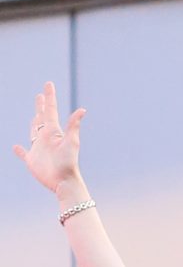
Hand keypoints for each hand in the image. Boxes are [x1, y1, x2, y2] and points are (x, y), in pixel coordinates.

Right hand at [14, 80, 83, 195]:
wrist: (64, 182)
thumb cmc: (69, 162)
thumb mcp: (72, 142)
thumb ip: (74, 125)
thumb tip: (83, 109)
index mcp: (53, 132)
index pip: (50, 110)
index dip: (49, 97)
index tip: (48, 84)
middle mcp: (46, 138)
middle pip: (41, 118)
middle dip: (41, 106)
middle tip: (40, 96)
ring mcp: (39, 149)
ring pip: (33, 132)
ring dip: (33, 124)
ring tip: (35, 118)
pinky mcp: (32, 161)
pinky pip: (23, 154)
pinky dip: (19, 151)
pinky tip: (16, 148)